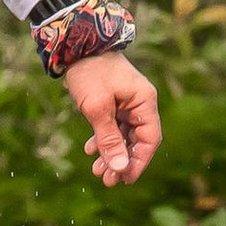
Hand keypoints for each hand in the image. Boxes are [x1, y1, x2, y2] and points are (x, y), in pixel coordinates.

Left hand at [64, 51, 161, 188]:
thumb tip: (120, 168)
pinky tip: (90, 151)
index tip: (125, 180)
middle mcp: (140, 103)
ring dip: (111, 154)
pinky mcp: (113, 102)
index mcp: (144, 102)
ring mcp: (127, 103)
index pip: (150, 140)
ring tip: (96, 170)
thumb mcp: (97, 109)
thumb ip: (109, 139)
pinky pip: (113, 127)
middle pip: (137, 141)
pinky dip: (103, 140)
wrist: (75, 44)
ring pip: (123, 136)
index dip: (139, 162)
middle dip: (121, 162)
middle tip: (106, 181)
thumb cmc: (90, 72)